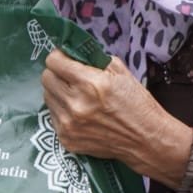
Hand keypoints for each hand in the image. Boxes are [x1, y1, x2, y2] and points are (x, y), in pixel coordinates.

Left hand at [40, 51, 192, 187]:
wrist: (147, 140)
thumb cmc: (137, 104)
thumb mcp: (120, 72)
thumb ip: (94, 59)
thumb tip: (73, 52)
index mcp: (89, 83)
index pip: (53, 62)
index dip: (59, 57)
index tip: (64, 58)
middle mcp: (75, 104)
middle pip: (46, 78)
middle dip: (57, 73)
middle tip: (69, 76)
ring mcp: (68, 124)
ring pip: (47, 97)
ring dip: (58, 92)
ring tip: (76, 95)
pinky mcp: (66, 139)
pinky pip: (52, 117)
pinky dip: (62, 111)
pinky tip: (79, 113)